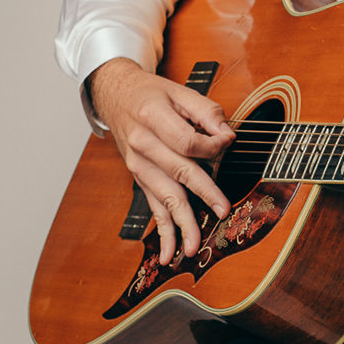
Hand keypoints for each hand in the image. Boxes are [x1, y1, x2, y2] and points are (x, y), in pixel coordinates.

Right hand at [87, 58, 233, 264]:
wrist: (115, 96)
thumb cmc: (151, 94)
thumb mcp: (179, 91)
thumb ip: (206, 111)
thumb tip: (227, 136)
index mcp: (152, 117)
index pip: (186, 141)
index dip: (212, 146)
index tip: (228, 143)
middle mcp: (141, 144)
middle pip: (176, 172)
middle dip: (202, 193)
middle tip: (222, 210)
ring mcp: (137, 164)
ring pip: (163, 197)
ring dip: (180, 223)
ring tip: (195, 247)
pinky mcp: (138, 178)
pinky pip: (152, 207)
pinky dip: (162, 231)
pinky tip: (168, 252)